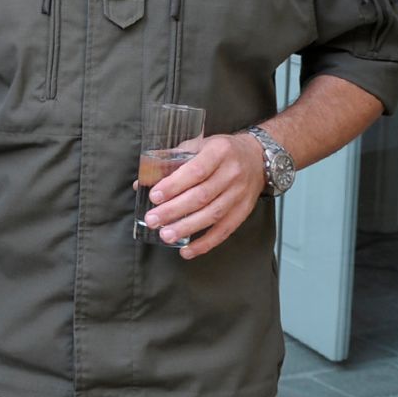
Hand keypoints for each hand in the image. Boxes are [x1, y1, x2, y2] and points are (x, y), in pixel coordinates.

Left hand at [142, 131, 265, 258]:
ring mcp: (240, 194)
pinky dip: (205, 243)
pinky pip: (225, 230)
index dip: (174, 185)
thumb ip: (169, 161)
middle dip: (174, 210)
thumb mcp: (197, 145)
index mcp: (219, 151)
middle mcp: (232, 173)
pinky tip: (187, 251)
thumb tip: (140, 182)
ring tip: (165, 235)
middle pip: (202, 196)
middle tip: (153, 219)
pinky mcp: (243, 211)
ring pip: (212, 215)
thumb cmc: (219, 151)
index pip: (195, 170)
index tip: (154, 196)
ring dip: (187, 228)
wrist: (257, 157)